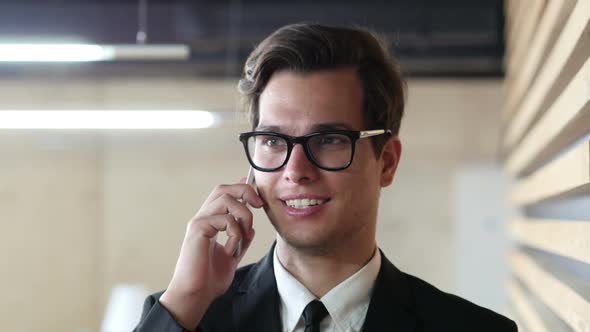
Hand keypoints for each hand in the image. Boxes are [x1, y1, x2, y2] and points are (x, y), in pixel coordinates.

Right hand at [159, 182, 263, 329]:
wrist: (195, 295)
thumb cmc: (209, 280)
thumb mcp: (231, 256)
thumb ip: (240, 241)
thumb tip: (251, 229)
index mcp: (209, 222)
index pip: (223, 194)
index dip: (239, 187)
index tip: (255, 193)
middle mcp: (203, 218)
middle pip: (223, 189)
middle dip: (245, 191)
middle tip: (259, 205)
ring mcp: (199, 222)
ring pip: (226, 198)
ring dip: (243, 215)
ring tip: (244, 236)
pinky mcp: (198, 229)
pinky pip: (225, 219)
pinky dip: (235, 233)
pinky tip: (231, 250)